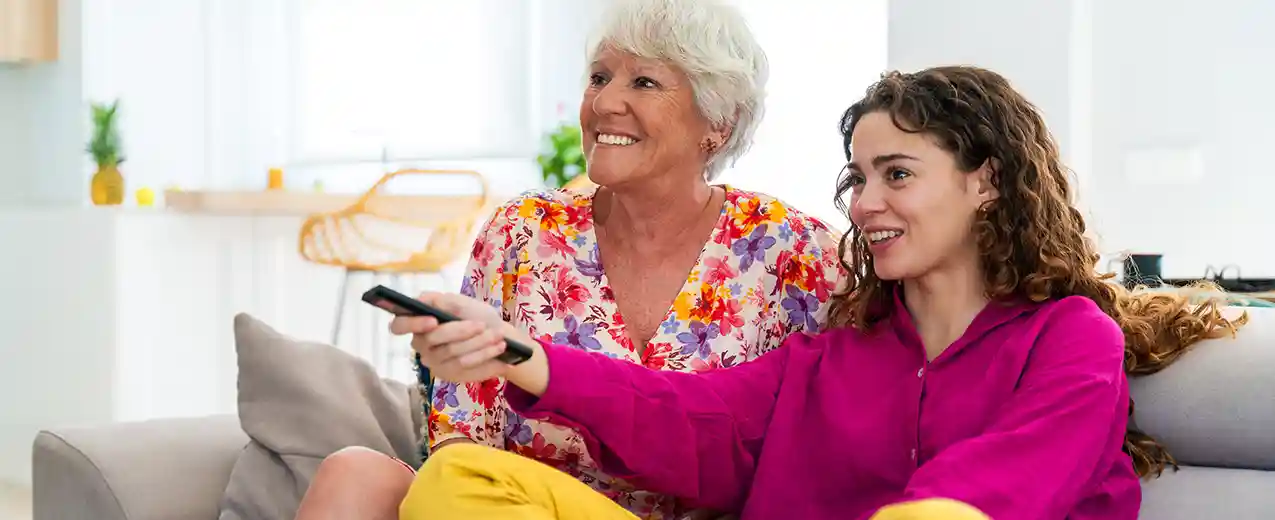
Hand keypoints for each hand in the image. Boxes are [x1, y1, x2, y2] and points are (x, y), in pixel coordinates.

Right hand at [388, 292, 547, 393]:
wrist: (497, 336)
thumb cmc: (476, 315)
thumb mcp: (464, 303)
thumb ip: (445, 301)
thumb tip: (424, 299)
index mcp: (418, 322)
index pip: (399, 325)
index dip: (413, 323)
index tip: (433, 320)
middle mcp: (421, 344)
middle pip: (432, 340)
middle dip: (460, 331)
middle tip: (481, 325)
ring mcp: (433, 361)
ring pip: (452, 352)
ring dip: (478, 343)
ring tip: (498, 335)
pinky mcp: (449, 374)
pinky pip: (465, 366)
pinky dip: (484, 355)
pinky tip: (498, 348)